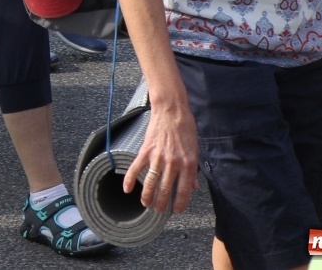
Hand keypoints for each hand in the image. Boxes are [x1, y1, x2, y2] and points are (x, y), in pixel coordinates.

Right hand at [122, 100, 198, 214]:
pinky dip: (129, 179)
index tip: (177, 211)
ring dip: (147, 196)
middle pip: (166, 189)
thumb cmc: (186, 128)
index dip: (180, 203)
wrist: (172, 110)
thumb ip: (193, 170)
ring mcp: (158, 157)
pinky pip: (136, 168)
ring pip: (151, 182)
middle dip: (162, 203)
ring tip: (146, 204)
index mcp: (188, 164)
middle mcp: (173, 163)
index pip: (184, 190)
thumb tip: (193, 186)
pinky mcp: (146, 150)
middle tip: (159, 210)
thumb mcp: (195, 149)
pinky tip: (127, 189)